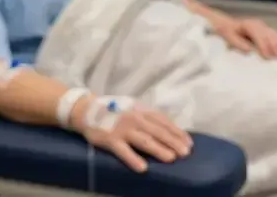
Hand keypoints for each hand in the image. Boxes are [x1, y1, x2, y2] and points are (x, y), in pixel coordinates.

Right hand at [75, 98, 192, 172]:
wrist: (87, 109)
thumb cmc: (115, 111)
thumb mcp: (134, 108)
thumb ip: (149, 117)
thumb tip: (168, 129)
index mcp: (142, 110)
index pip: (164, 121)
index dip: (177, 132)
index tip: (189, 143)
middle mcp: (135, 118)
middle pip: (158, 131)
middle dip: (173, 142)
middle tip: (185, 153)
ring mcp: (122, 129)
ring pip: (144, 140)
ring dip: (158, 149)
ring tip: (170, 158)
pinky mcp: (110, 140)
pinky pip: (123, 151)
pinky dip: (133, 159)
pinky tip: (142, 167)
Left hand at [215, 16, 276, 59]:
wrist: (228, 25)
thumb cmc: (228, 32)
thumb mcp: (229, 37)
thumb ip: (238, 43)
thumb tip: (249, 50)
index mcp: (249, 25)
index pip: (258, 35)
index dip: (264, 46)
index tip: (267, 56)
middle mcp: (258, 24)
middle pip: (269, 35)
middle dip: (275, 46)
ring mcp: (264, 27)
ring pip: (274, 34)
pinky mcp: (267, 30)